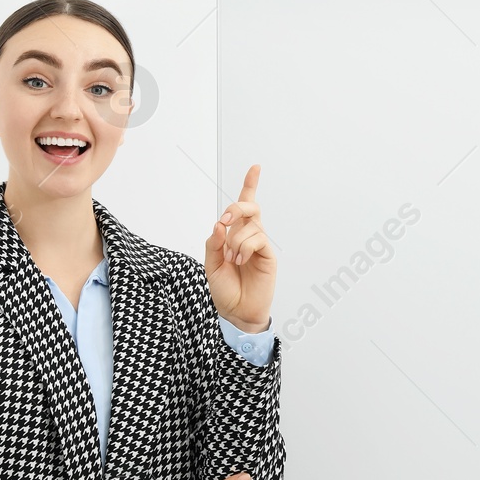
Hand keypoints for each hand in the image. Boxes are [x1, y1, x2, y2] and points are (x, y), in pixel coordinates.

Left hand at [205, 164, 275, 332]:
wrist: (236, 312)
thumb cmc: (225, 289)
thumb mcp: (211, 264)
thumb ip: (213, 243)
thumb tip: (219, 225)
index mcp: (234, 235)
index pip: (244, 206)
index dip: (250, 185)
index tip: (255, 167)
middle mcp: (249, 236)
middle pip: (250, 207)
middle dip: (237, 208)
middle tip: (225, 223)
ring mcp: (259, 245)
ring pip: (250, 225)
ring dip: (236, 241)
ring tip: (233, 260)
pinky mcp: (268, 255)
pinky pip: (258, 239)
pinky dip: (245, 248)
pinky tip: (241, 261)